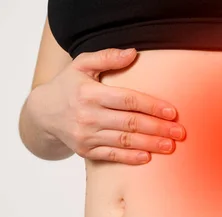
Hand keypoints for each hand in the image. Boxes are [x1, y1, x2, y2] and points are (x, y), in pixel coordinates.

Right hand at [25, 48, 185, 164]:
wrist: (42, 113)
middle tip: (179, 133)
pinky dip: (130, 158)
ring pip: (124, 141)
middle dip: (158, 128)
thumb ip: (107, 57)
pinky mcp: (85, 150)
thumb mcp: (82, 65)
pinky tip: (147, 157)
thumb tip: (133, 53)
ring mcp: (86, 135)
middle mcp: (88, 116)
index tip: (172, 112)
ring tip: (170, 146)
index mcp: (90, 93)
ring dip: (149, 144)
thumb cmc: (68, 86)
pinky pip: (111, 155)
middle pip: (130, 123)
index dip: (152, 106)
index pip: (128, 100)